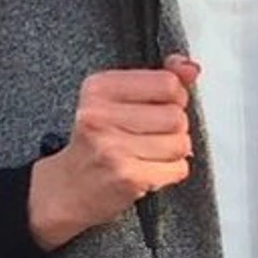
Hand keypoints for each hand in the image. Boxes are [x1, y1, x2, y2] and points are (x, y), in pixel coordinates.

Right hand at [28, 55, 199, 249]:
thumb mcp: (115, 100)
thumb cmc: (94, 142)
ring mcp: (114, 148)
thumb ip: (156, 79)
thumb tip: (191, 68)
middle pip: (176, 115)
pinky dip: (170, 171)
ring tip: (150, 152)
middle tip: (151, 134)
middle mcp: (101, 116)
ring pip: (180, 143)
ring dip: (173, 151)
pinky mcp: (128, 177)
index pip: (166, 83)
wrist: (67, 189)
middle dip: (174, 128)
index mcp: (99, 89)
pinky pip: (177, 168)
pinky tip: (149, 169)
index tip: (161, 105)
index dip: (174, 96)